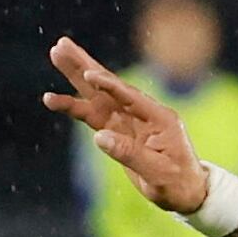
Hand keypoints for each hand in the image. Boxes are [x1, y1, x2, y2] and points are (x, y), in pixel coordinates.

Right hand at [43, 37, 210, 214]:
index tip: (89, 74)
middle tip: (62, 44)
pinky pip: (91, 115)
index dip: (109, 85)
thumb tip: (99, 137)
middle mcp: (141, 113)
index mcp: (159, 118)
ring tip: (56, 53)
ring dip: (76, 75)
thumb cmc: (177, 182)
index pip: (130, 97)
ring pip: (96, 95)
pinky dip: (72, 106)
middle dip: (85, 65)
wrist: (184, 192)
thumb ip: (129, 154)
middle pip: (109, 85)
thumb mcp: (157, 171)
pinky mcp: (116, 130)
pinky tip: (53, 98)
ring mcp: (127, 120)